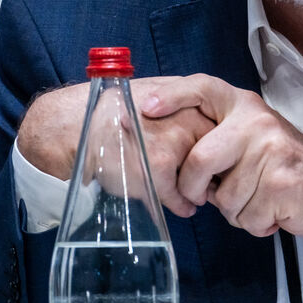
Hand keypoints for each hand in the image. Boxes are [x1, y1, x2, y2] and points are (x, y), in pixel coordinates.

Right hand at [18, 79, 213, 217]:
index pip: (225, 129)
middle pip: (219, 154)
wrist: (77, 125)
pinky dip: (182, 205)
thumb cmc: (113, 111)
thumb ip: (182, 108)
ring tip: (195, 197)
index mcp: (190, 97)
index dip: (221, 150)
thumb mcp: (154, 95)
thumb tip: (210, 133)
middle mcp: (189, 115)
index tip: (218, 163)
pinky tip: (182, 207)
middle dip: (215, 172)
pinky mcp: (162, 165)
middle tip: (209, 184)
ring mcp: (176, 140)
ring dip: (200, 191)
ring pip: (201, 177)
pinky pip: (182, 195)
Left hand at [140, 74, 302, 239]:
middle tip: (201, 197)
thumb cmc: (286, 168)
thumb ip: (219, 140)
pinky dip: (254, 223)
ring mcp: (271, 152)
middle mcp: (258, 123)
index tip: (146, 107)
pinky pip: (244, 216)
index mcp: (246, 108)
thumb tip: (171, 153)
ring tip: (257, 199)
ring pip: (223, 197)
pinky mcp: (281, 184)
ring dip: (234, 210)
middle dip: (193, 188)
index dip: (171, 95)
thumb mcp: (254, 139)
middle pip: (200, 159)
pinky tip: (272, 211)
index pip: (203, 88)